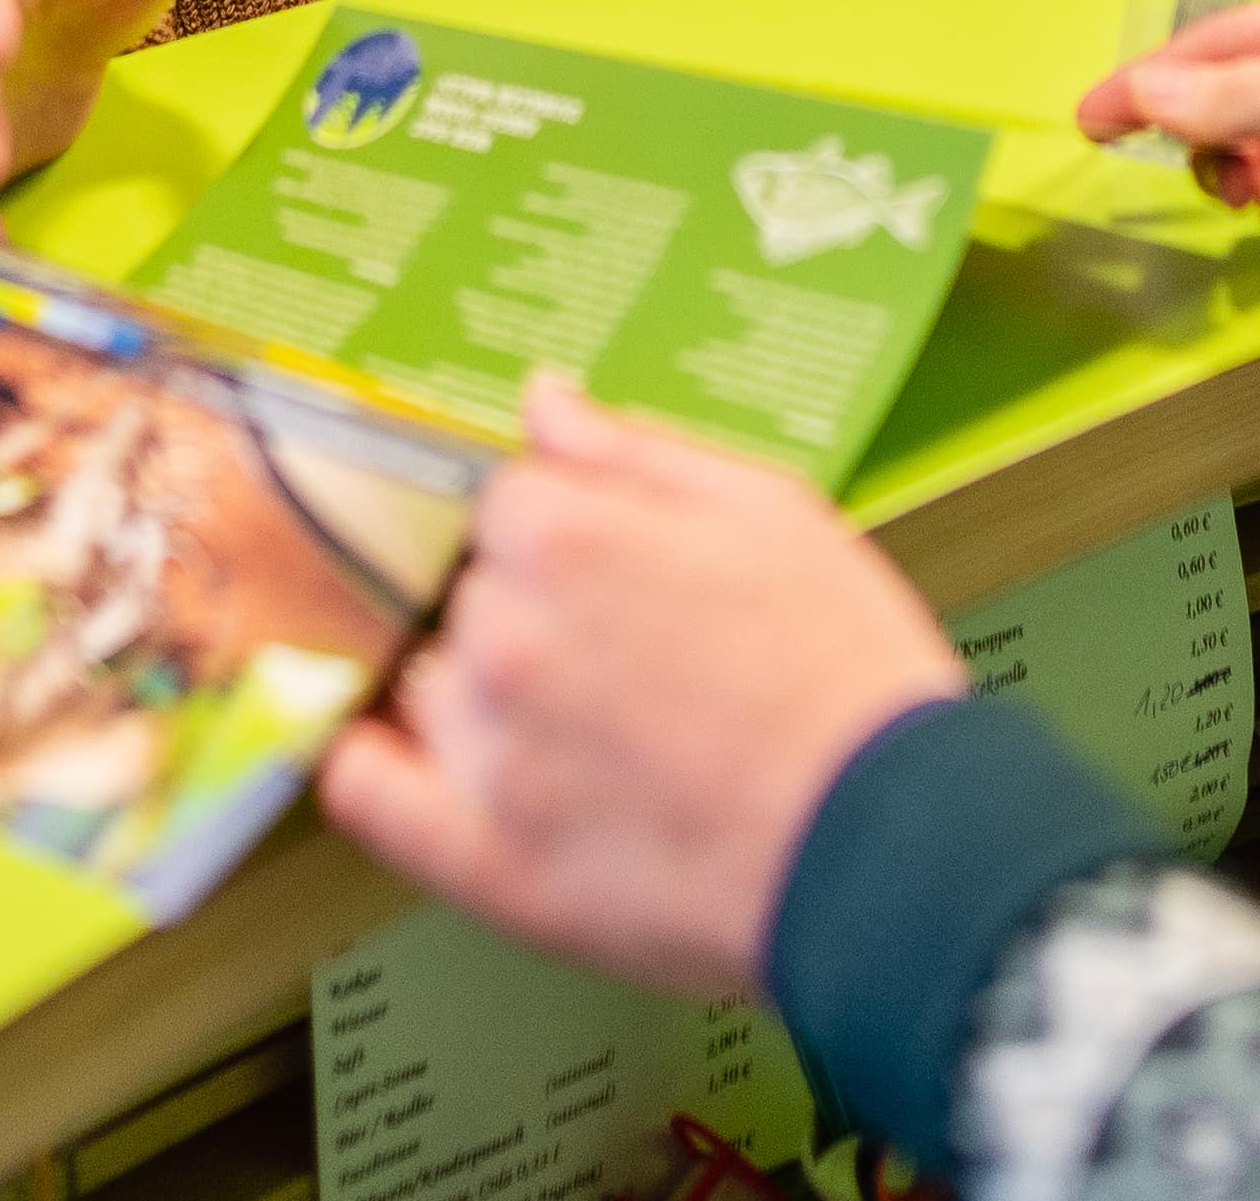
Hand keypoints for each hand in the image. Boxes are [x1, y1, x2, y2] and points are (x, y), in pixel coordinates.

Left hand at [318, 374, 966, 1000]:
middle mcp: (507, 637)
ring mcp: (488, 754)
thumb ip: (635, 450)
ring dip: (478, 693)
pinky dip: (366, 766)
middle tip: (617, 656)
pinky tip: (397, 756)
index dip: (560, 531)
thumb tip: (543, 398)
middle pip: (466, 594)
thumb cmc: (850, 677)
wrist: (893, 846)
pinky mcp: (488, 862)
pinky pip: (367, 796)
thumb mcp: (771, 512)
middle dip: (527, 610)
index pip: (503, 502)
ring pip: (428, 686)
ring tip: (579, 730)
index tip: (603, 568)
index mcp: (567, 536)